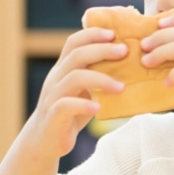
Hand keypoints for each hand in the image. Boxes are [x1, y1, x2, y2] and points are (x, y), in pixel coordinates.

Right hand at [16, 26, 128, 159]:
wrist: (44, 140)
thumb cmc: (70, 113)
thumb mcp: (82, 90)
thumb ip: (95, 76)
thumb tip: (130, 65)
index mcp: (63, 69)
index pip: (73, 43)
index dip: (92, 34)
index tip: (114, 33)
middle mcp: (56, 78)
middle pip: (76, 55)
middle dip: (102, 50)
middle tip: (124, 51)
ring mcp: (53, 96)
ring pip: (74, 78)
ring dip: (100, 79)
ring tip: (121, 87)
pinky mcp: (54, 115)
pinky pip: (66, 105)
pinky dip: (84, 105)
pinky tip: (99, 109)